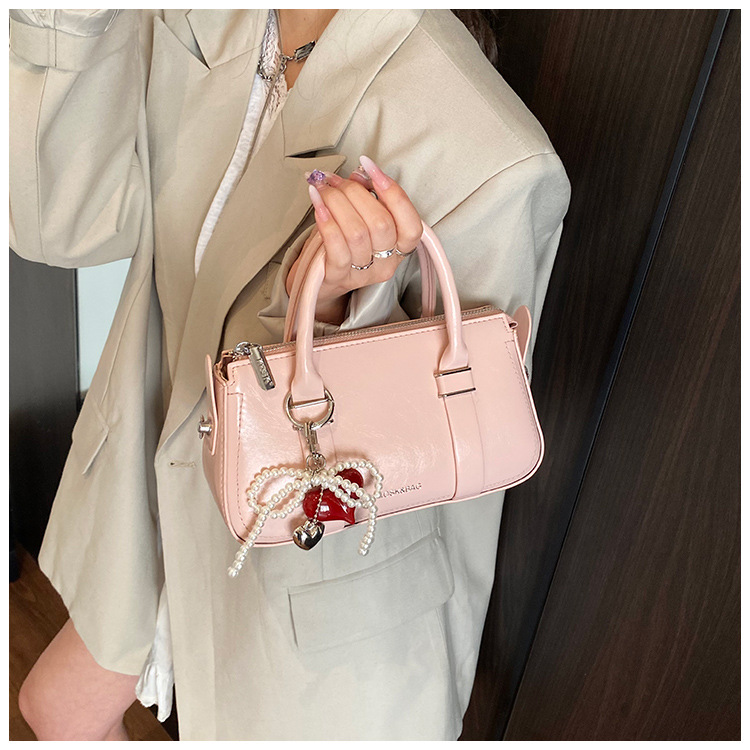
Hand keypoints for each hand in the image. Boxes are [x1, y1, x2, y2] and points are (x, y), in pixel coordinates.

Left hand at [286, 156, 422, 324]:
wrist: (317, 279)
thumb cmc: (341, 245)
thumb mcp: (360, 220)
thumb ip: (366, 197)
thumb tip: (360, 174)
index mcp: (399, 248)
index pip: (411, 224)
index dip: (393, 192)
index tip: (369, 166)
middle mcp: (386, 264)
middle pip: (381, 223)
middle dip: (355, 192)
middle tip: (333, 180)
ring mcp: (363, 274)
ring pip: (357, 232)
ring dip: (336, 202)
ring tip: (320, 188)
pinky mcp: (339, 278)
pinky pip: (337, 247)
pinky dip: (327, 221)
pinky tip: (317, 204)